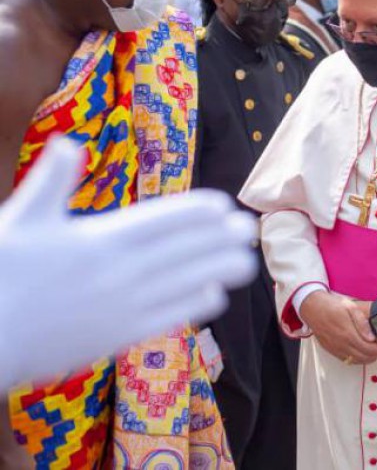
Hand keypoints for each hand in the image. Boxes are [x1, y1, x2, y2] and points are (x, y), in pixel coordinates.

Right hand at [0, 138, 257, 389]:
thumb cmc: (0, 273)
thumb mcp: (21, 219)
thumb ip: (50, 182)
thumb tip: (67, 143)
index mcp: (99, 239)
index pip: (161, 220)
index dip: (196, 213)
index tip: (222, 206)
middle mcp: (119, 272)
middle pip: (183, 251)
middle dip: (219, 239)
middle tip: (249, 229)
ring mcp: (122, 307)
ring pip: (184, 284)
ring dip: (218, 271)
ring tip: (247, 262)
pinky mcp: (117, 337)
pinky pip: (167, 318)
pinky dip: (194, 306)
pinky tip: (214, 297)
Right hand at [299, 291, 376, 364]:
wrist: (313, 308)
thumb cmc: (332, 305)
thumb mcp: (350, 307)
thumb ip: (362, 323)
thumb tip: (371, 337)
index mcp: (348, 334)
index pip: (369, 348)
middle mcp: (342, 344)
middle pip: (364, 357)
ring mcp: (336, 349)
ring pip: (356, 361)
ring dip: (368, 359)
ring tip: (375, 351)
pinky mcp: (331, 350)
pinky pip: (346, 360)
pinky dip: (357, 360)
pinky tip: (362, 353)